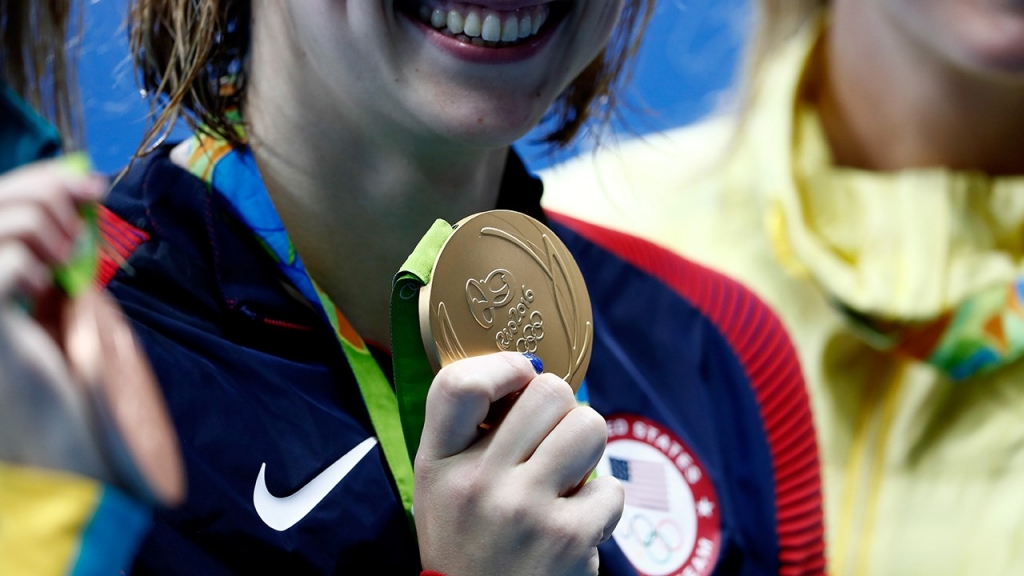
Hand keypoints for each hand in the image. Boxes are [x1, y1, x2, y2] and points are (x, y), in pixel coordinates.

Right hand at [0, 160, 108, 479]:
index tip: (88, 182)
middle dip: (50, 193)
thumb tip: (81, 184)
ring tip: (66, 262)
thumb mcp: (49, 284)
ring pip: (5, 224)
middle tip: (91, 208)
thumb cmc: (48, 358)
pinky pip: (10, 263)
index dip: (39, 180)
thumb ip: (52, 239)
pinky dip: (37, 268)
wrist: (48, 425)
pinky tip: (41, 294)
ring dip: (50, 229)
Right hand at [414, 352, 623, 575]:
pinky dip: (601, 504)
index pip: (459, 384)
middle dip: (562, 411)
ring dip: (587, 448)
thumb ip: (471, 432)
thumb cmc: (469, 541)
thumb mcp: (443, 485)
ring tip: (568, 474)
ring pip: (589, 426)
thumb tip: (533, 371)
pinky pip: (611, 488)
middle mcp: (476, 483)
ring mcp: (523, 510)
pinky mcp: (568, 539)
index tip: (520, 379)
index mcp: (437, 463)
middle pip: (548, 392)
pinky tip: (576, 522)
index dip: (503, 366)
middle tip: (550, 441)